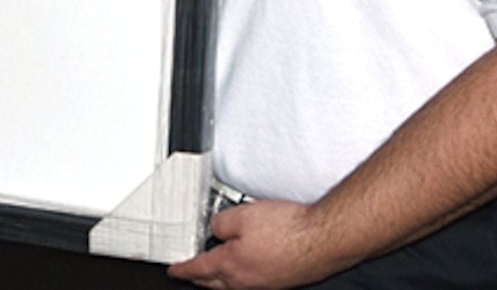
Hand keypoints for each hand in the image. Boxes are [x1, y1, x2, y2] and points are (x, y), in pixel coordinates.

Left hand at [168, 200, 328, 289]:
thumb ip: (221, 223)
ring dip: (219, 279)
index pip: (198, 270)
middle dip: (198, 278)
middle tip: (188, 273)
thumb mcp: (242, 214)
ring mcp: (264, 284)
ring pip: (232, 285)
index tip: (174, 270)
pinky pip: (251, 283)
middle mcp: (246, 281)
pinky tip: (246, 266)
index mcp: (231, 266)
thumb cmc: (288, 229)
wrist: (323, 239)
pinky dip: (240, 276)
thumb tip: (215, 230)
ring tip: (213, 270)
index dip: (182, 269)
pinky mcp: (281, 281)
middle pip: (213, 283)